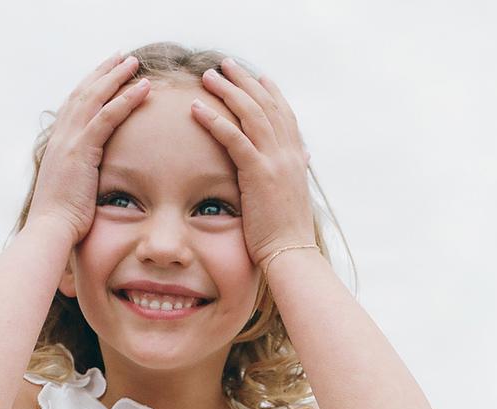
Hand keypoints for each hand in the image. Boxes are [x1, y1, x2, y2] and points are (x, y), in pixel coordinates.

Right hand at [27, 51, 150, 244]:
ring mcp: (69, 141)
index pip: (74, 106)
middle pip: (83, 92)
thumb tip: (91, 186)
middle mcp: (61, 137)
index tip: (106, 73)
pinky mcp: (81, 150)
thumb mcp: (71, 195)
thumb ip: (80, 181)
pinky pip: (107, 116)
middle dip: (103, 72)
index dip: (91, 86)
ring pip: (95, 97)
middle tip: (122, 56)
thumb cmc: (61, 224)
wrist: (49, 231)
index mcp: (58, 146)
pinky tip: (143, 87)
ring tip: (135, 62)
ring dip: (116, 76)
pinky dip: (126, 99)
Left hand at [191, 58, 316, 271]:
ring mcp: (275, 161)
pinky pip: (234, 137)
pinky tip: (197, 108)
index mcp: (296, 158)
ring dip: (227, 90)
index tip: (255, 75)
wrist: (292, 255)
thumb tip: (298, 162)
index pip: (283, 113)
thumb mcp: (291, 199)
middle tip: (224, 65)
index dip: (269, 91)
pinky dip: (215, 120)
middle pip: (266, 103)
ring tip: (207, 76)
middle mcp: (288, 153)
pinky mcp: (258, 173)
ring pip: (250, 112)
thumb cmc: (287, 235)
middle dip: (243, 81)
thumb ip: (290, 176)